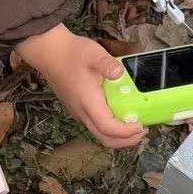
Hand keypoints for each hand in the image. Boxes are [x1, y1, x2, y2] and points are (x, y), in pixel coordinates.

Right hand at [18, 25, 145, 148]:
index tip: (141, 125)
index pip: (108, 128)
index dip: (126, 132)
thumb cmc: (70, 53)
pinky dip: (110, 128)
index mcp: (88, 102)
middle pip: (105, 139)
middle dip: (126, 141)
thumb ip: (108, 64)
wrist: (49, 52)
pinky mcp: (78, 109)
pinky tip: (120, 114)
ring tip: (135, 124)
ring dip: (119, 136)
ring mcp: (79, 112)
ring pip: (100, 134)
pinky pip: (95, 125)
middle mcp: (82, 112)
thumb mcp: (93, 54)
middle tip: (143, 130)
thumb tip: (120, 73)